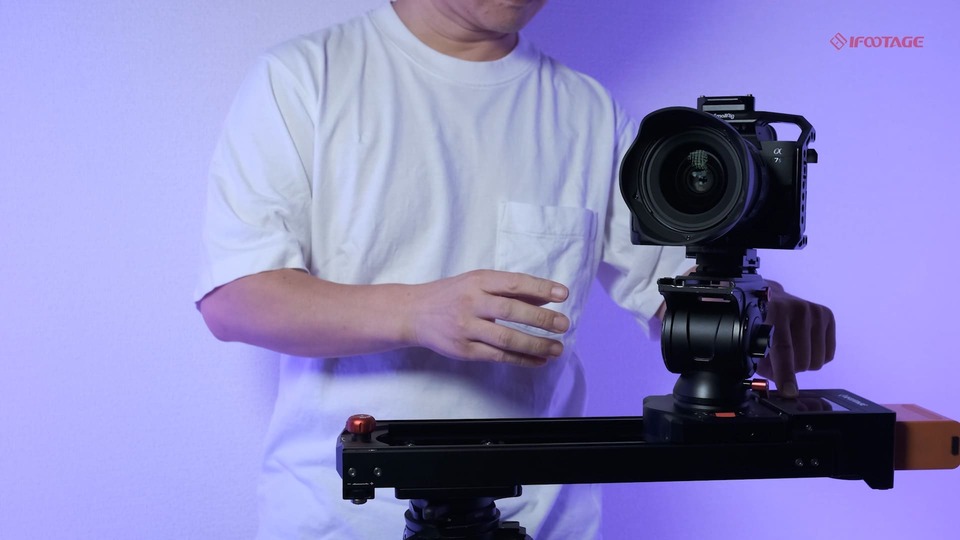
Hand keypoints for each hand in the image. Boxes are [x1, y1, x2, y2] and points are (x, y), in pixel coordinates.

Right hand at [406, 270, 569, 366]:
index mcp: (478, 281)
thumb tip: (546, 296)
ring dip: (536, 345)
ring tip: (557, 348)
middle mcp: (472, 302)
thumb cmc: (451, 295)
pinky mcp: (464, 350)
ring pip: (507, 338)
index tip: (563, 294)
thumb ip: (509, 289)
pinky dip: (522, 359)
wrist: (413, 313)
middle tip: (564, 325)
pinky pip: (498, 356)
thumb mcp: (476, 282)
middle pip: (513, 311)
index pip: (514, 283)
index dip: (541, 288)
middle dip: (542, 319)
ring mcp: (467, 328)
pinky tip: (539, 360)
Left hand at [756, 280, 835, 397]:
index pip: (783, 347)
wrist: (772, 299)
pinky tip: (804, 345)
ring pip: (817, 361)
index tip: (788, 391)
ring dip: (803, 363)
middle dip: (790, 369)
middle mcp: (798, 308)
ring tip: (791, 350)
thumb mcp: (754, 341)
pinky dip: (816, 356)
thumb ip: (763, 363)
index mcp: (775, 311)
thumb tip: (779, 383)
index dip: (785, 372)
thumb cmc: (761, 323)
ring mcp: (815, 311)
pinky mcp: (827, 315)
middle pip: (802, 360)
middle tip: (778, 360)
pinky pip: (828, 354)